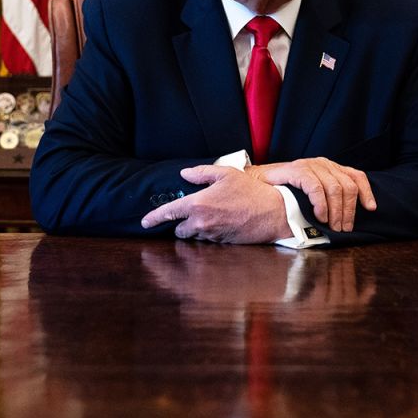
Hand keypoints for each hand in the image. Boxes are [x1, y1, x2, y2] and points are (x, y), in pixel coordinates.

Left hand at [139, 165, 291, 243]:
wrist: (272, 212)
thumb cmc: (250, 191)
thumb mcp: (226, 174)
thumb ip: (201, 173)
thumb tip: (184, 174)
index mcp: (198, 204)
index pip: (168, 213)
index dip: (154, 218)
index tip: (145, 222)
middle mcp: (201, 223)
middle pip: (179, 231)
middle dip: (181, 224)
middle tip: (192, 213)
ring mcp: (212, 236)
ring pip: (194, 236)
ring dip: (196, 229)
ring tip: (212, 216)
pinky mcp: (222, 244)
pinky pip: (208, 240)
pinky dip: (209, 233)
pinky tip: (222, 223)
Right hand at [246, 158, 375, 232]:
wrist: (257, 183)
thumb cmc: (286, 191)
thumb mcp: (312, 193)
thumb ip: (328, 198)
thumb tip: (346, 217)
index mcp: (330, 168)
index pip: (356, 176)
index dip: (366, 192)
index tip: (370, 208)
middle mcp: (323, 163)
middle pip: (348, 186)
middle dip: (349, 210)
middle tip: (343, 228)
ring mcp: (310, 165)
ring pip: (335, 188)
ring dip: (336, 211)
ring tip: (331, 226)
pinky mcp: (298, 170)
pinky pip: (317, 187)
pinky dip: (321, 204)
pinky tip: (319, 216)